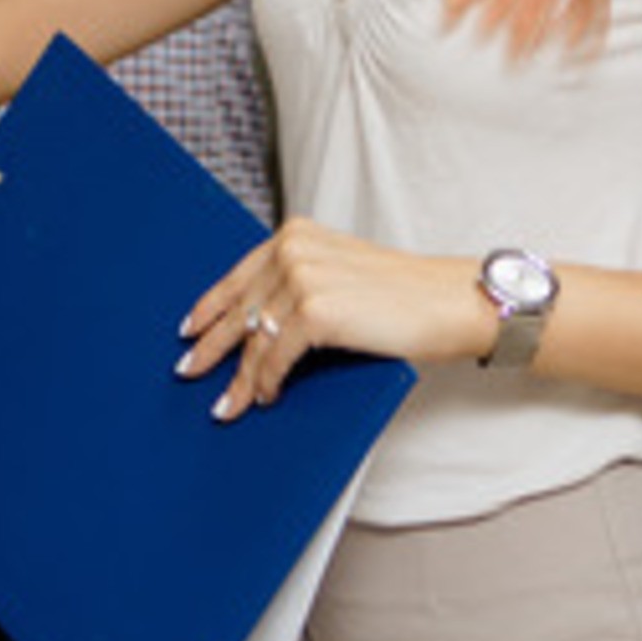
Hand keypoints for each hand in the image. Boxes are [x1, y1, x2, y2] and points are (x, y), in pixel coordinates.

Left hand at [175, 217, 498, 422]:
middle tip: (190, 372)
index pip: (239, 275)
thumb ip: (300, 284)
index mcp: (297, 235)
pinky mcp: (316, 312)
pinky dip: (267, 382)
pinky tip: (265, 398)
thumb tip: (258, 325)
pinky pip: (276, 357)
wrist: (451, 302)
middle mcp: (294, 250)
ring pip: (255, 340)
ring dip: (240, 378)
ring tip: (227, 404)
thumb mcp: (341, 273)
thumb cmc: (405, 295)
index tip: (190, 328)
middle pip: (240, 308)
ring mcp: (303, 279)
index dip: (210, 306)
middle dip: (212, 347)